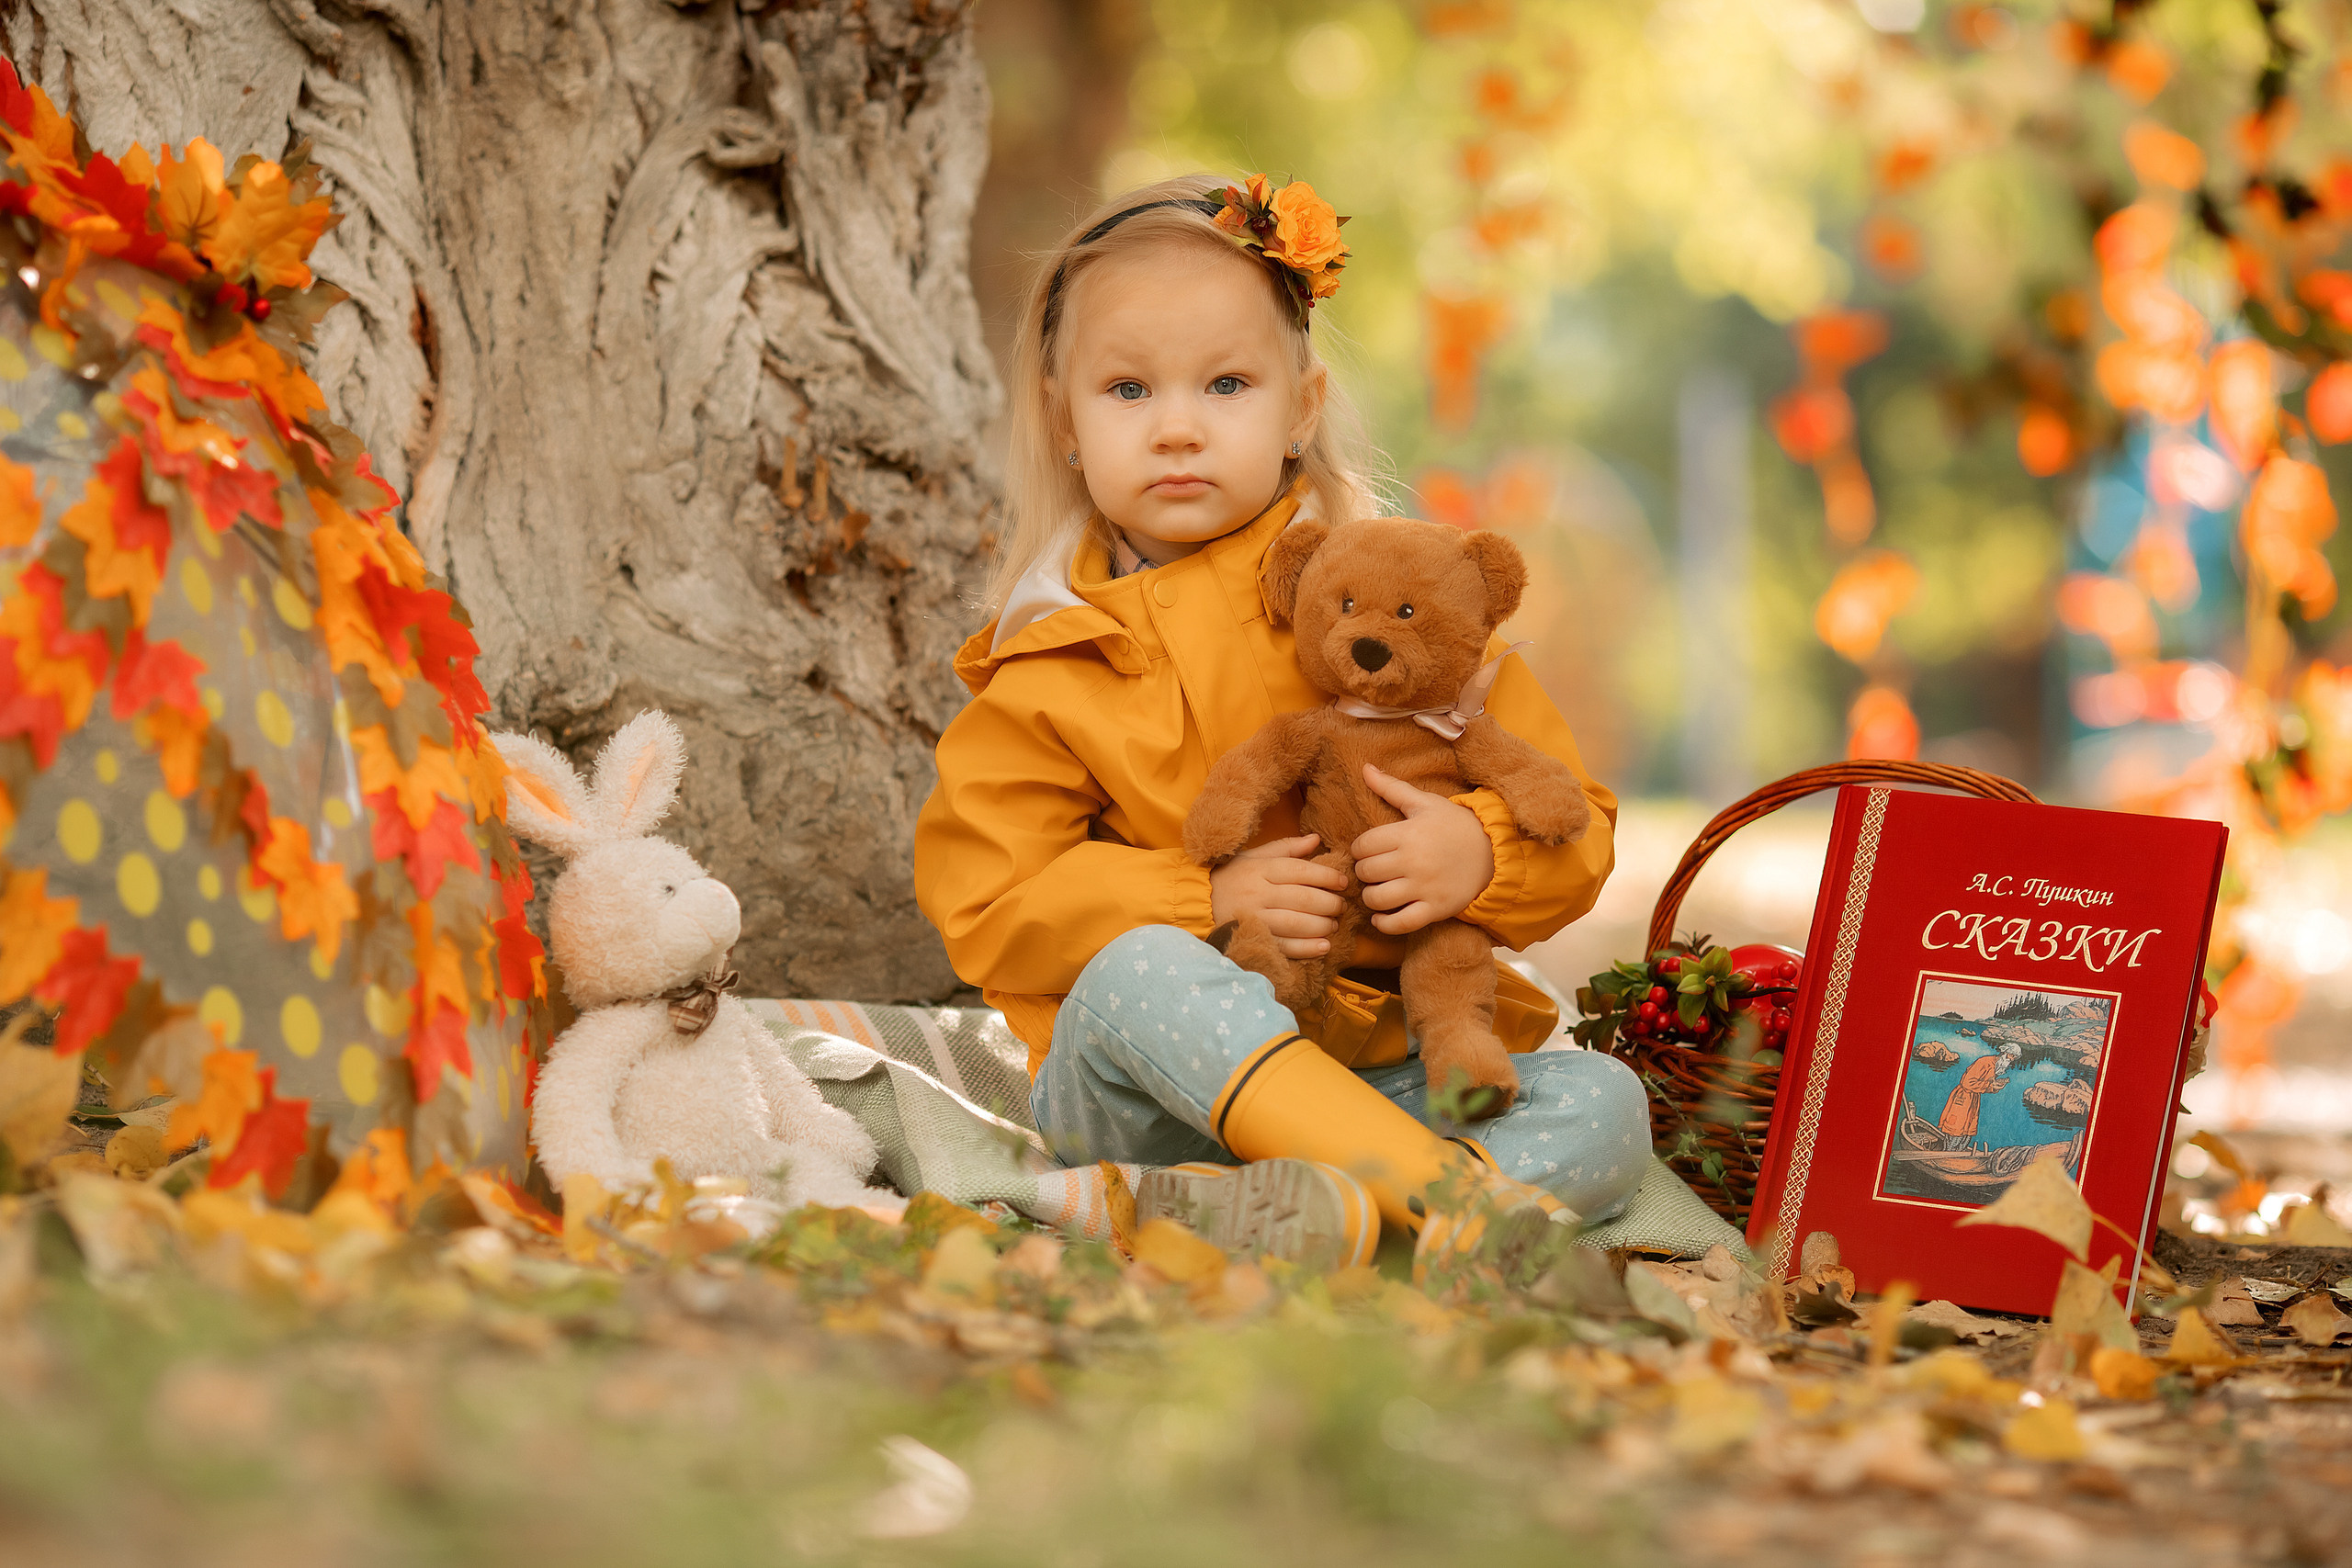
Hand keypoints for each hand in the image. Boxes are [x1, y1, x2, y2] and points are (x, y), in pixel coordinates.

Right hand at [1209, 833, 1348, 959]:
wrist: (1197, 903)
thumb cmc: (1230, 876)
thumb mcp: (1254, 857)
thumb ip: (1286, 848)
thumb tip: (1316, 839)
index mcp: (1260, 869)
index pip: (1300, 870)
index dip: (1326, 876)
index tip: (1342, 882)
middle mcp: (1258, 892)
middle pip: (1303, 898)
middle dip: (1329, 903)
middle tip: (1341, 906)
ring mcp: (1255, 918)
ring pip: (1296, 923)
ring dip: (1321, 925)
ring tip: (1333, 924)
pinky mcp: (1253, 938)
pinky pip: (1285, 946)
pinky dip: (1307, 948)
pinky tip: (1323, 946)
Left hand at [1352, 765, 1493, 935]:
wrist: (1495, 852)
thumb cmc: (1455, 825)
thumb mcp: (1426, 803)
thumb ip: (1392, 788)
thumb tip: (1365, 768)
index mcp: (1408, 833)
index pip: (1363, 845)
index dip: (1360, 849)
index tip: (1369, 851)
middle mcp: (1413, 861)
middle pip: (1366, 872)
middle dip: (1364, 872)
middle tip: (1372, 870)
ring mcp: (1424, 887)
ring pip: (1377, 899)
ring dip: (1370, 897)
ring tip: (1377, 890)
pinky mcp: (1435, 909)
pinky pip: (1399, 924)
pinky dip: (1384, 924)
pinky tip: (1381, 917)